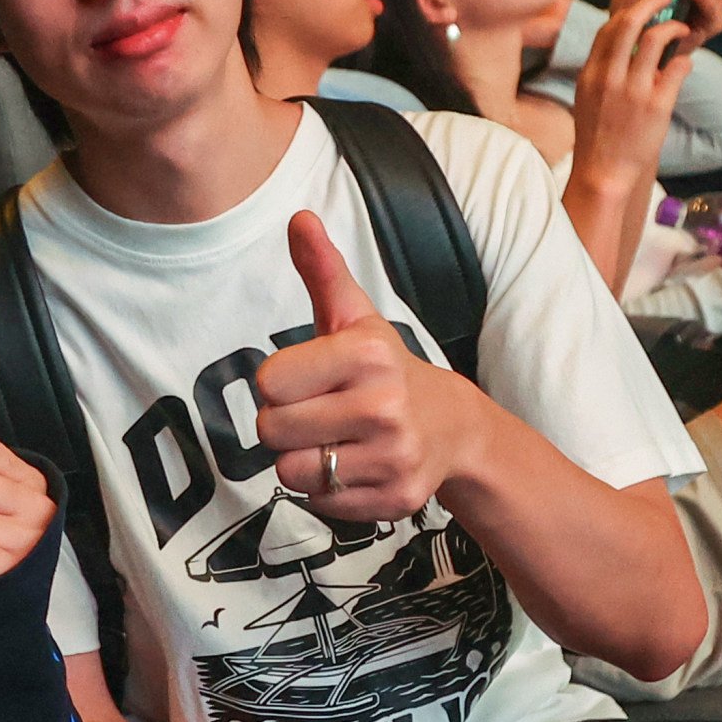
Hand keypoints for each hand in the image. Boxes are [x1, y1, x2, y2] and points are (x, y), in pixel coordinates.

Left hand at [252, 215, 475, 521]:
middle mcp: (383, 406)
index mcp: (366, 354)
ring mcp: (393, 457)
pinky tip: (357, 465)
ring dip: (303, 460)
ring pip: (291, 473)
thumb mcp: (355, 316)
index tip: (309, 380)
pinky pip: (318, 503)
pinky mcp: (395, 500)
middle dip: (285, 425)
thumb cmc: (384, 369)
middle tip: (320, 413)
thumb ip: (323, 270)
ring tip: (337, 440)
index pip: (268, 383)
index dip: (279, 385)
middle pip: (272, 431)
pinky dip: (328, 490)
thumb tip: (299, 217)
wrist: (453, 428)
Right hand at [567, 0, 696, 193]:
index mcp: (591, 73)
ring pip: (655, 38)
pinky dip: (684, 60)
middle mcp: (610, 77)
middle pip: (629, 22)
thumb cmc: (597, 138)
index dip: (629, 10)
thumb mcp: (587, 98)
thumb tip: (623, 47)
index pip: (608, 28)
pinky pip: (678, 68)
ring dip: (673, 27)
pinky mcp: (657, 106)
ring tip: (682, 30)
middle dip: (652, 2)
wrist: (602, 173)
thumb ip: (602, 71)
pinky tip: (685, 63)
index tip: (644, 7)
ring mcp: (634, 91)